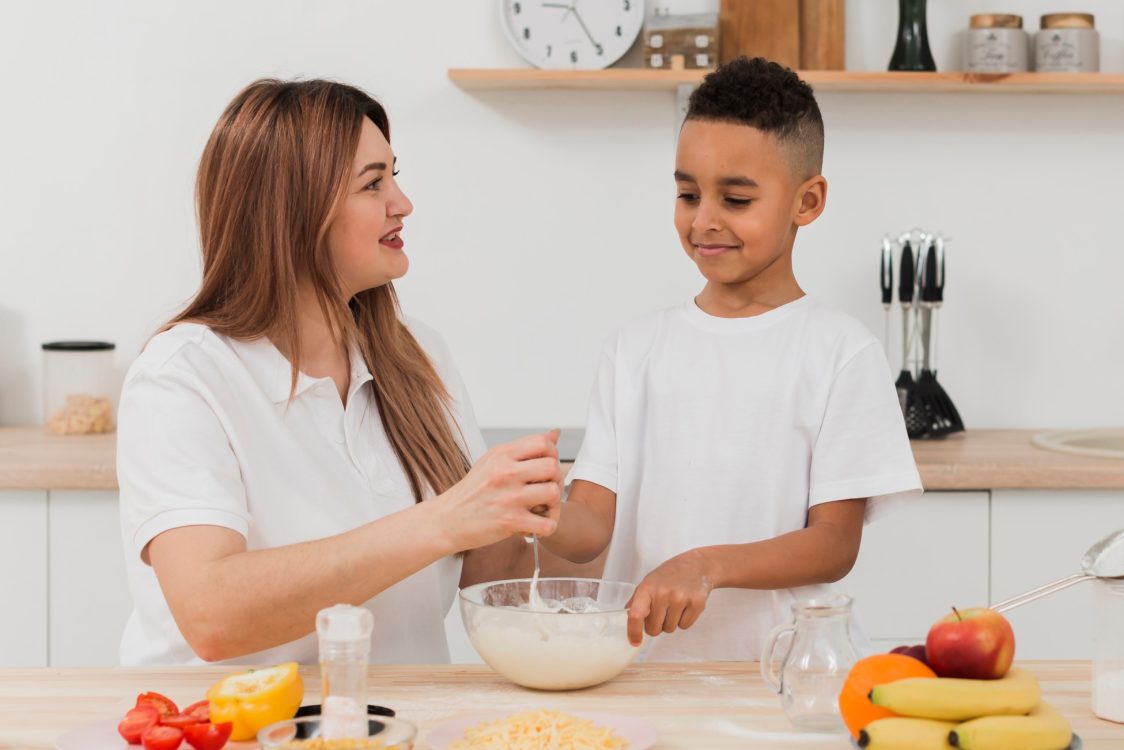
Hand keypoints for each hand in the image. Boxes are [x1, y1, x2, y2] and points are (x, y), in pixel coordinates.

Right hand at [434, 432, 561, 551]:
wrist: (447, 520)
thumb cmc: (472, 492)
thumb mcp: (492, 462)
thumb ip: (524, 449)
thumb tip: (555, 433)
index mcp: (502, 455)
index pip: (543, 443)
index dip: (552, 455)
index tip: (545, 467)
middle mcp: (505, 472)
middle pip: (552, 467)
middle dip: (555, 480)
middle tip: (545, 490)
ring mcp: (508, 497)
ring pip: (552, 493)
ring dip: (553, 504)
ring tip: (541, 508)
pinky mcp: (510, 521)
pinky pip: (547, 523)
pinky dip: (547, 526)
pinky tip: (536, 524)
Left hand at [626, 550, 714, 646]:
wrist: (696, 565)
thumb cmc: (669, 575)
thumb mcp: (648, 582)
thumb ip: (636, 601)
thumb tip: (628, 618)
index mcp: (647, 588)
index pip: (636, 615)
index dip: (634, 632)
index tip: (635, 642)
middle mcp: (663, 593)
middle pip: (654, 629)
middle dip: (656, 626)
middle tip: (661, 612)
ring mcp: (681, 598)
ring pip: (670, 629)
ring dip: (670, 622)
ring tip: (674, 605)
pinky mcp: (696, 604)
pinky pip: (684, 626)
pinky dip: (683, 620)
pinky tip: (685, 605)